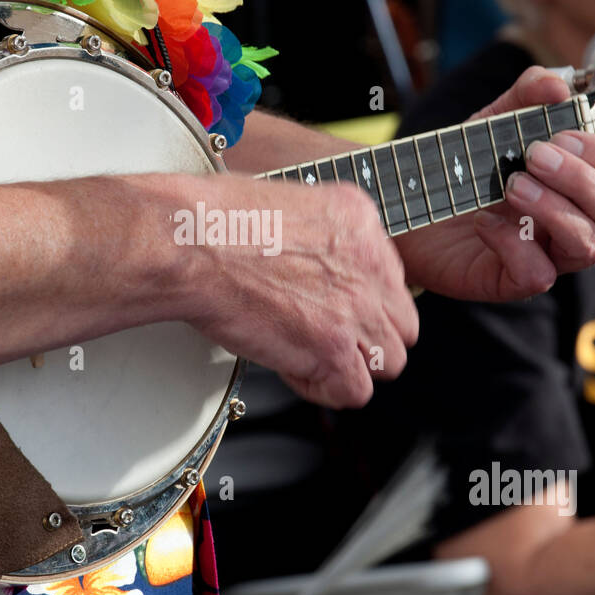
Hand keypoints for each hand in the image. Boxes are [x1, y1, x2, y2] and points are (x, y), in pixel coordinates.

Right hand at [185, 174, 417, 408]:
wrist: (193, 243)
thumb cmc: (216, 221)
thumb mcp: (290, 202)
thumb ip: (319, 236)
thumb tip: (313, 262)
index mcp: (360, 222)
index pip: (391, 279)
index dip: (361, 300)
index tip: (333, 306)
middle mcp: (369, 264)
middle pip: (401, 324)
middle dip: (368, 337)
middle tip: (328, 336)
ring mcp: (355, 308)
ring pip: (388, 361)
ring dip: (351, 365)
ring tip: (309, 354)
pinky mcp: (332, 348)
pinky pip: (354, 392)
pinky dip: (322, 388)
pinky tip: (293, 367)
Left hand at [396, 67, 594, 300]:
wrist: (412, 201)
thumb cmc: (466, 165)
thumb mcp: (493, 120)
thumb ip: (526, 95)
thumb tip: (558, 85)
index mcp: (584, 181)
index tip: (559, 137)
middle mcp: (578, 221)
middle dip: (581, 181)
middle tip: (533, 158)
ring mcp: (551, 255)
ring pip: (591, 246)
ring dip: (554, 209)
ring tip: (511, 186)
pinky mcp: (515, 280)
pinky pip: (539, 274)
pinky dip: (514, 244)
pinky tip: (485, 222)